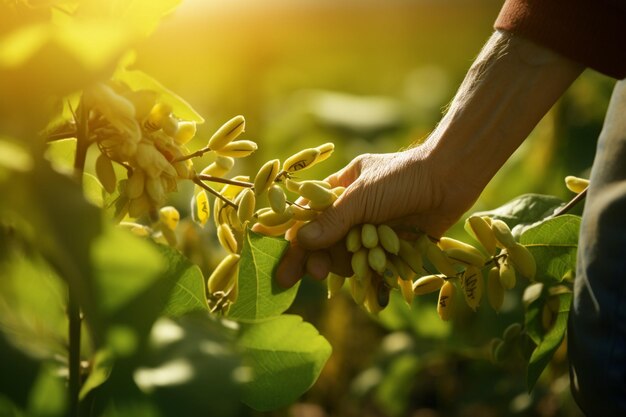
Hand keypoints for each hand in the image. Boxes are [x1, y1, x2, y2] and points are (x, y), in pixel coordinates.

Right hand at [275, 144, 483, 287]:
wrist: (450, 180)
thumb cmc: (402, 178)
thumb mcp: (362, 196)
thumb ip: (333, 220)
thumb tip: (301, 242)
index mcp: (339, 190)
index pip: (307, 218)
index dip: (295, 243)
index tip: (284, 268)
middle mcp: (352, 212)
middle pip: (324, 242)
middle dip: (319, 259)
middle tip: (317, 273)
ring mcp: (371, 230)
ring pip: (346, 257)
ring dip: (346, 265)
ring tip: (356, 266)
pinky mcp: (390, 247)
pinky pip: (371, 266)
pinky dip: (369, 273)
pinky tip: (369, 278)